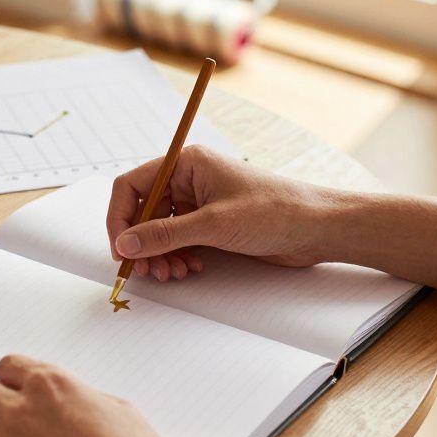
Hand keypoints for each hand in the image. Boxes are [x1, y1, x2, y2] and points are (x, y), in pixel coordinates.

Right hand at [107, 145, 331, 280]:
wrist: (317, 228)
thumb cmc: (275, 210)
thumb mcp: (213, 224)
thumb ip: (164, 234)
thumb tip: (126, 243)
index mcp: (186, 163)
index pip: (132, 186)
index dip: (120, 218)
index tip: (121, 248)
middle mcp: (189, 180)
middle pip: (143, 211)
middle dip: (142, 243)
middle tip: (145, 269)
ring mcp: (200, 202)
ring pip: (159, 230)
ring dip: (159, 254)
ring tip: (171, 273)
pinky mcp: (211, 223)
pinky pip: (178, 240)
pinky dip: (176, 256)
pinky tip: (188, 268)